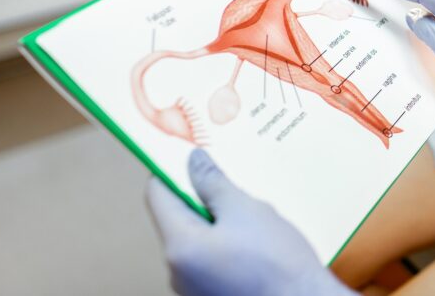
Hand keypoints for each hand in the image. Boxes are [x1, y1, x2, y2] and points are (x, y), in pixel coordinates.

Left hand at [146, 150, 352, 295]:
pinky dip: (227, 242)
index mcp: (179, 247)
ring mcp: (194, 287)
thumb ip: (213, 183)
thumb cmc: (276, 262)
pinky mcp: (214, 294)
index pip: (158, 196)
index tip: (192, 154)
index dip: (172, 170)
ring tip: (253, 211)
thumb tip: (192, 160)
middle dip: (202, 196)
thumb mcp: (245, 210)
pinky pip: (211, 258)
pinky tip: (257, 238)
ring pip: (198, 239)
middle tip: (232, 179)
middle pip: (178, 218)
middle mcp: (178, 271)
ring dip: (219, 220)